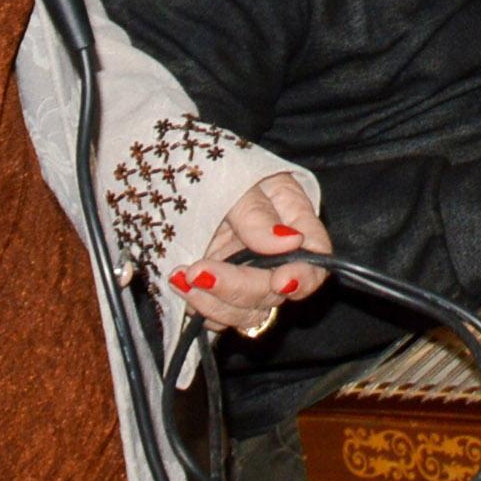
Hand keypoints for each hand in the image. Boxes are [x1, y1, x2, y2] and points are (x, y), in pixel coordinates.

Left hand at [163, 171, 328, 334]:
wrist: (165, 172)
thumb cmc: (207, 165)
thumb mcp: (234, 179)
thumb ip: (258, 214)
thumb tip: (292, 242)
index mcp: (292, 217)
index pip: (315, 256)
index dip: (304, 275)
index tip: (280, 281)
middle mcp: (275, 253)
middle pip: (276, 291)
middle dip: (239, 287)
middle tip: (199, 271)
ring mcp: (246, 274)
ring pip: (249, 313)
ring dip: (216, 303)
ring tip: (182, 277)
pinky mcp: (218, 291)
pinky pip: (218, 316)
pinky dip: (199, 307)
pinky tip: (178, 281)